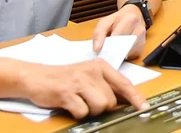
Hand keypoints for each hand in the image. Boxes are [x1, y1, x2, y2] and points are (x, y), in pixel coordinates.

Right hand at [18, 59, 148, 118]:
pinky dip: (77, 113)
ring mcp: (79, 82)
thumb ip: (106, 85)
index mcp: (100, 66)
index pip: (124, 83)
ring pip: (99, 106)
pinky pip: (82, 112)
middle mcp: (91, 71)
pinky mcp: (66, 93)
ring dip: (90, 110)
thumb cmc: (65, 79)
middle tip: (87, 101)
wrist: (36, 77)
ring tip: (79, 102)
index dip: (135, 97)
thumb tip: (127, 100)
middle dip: (102, 107)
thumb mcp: (88, 76)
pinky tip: (70, 104)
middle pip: (111, 100)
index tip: (144, 108)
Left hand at [92, 4, 146, 59]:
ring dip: (119, 54)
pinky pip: (132, 55)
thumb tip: (97, 49)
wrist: (133, 14)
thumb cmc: (118, 19)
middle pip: (123, 47)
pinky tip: (121, 50)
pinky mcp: (143, 46)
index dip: (107, 46)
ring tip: (113, 50)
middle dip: (113, 51)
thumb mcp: (105, 21)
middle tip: (105, 53)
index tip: (100, 51)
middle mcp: (139, 29)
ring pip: (128, 53)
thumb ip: (98, 34)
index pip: (116, 37)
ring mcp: (143, 39)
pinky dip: (124, 55)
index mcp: (130, 20)